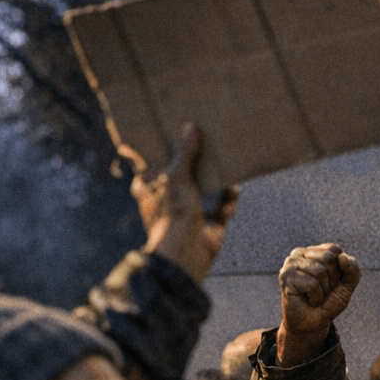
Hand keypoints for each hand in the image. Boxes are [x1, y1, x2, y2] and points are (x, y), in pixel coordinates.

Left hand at [131, 123, 239, 283]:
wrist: (186, 252)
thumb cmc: (171, 212)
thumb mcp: (177, 176)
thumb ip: (185, 153)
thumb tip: (190, 127)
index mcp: (151, 190)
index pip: (145, 169)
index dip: (151, 155)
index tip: (158, 139)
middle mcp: (169, 201)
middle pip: (181, 178)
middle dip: (194, 166)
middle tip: (205, 146)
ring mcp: (190, 214)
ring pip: (206, 193)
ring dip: (218, 184)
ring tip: (228, 170)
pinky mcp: (210, 226)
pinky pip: (222, 209)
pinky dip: (228, 202)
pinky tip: (234, 194)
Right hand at [277, 243, 360, 366]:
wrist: (312, 324)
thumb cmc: (328, 302)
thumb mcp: (347, 285)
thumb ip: (352, 269)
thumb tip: (343, 257)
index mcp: (314, 251)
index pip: (335, 249)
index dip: (340, 269)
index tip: (332, 282)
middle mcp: (300, 253)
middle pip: (328, 258)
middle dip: (332, 279)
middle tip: (323, 290)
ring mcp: (290, 264)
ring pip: (320, 270)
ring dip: (324, 289)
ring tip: (315, 295)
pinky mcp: (285, 276)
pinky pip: (312, 284)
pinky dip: (316, 296)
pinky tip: (309, 299)